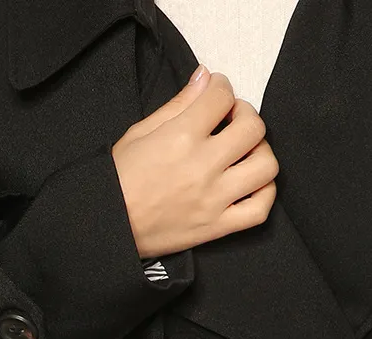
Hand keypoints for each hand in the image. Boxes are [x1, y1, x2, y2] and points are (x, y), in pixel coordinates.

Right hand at [111, 64, 279, 258]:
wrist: (106, 227)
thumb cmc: (118, 181)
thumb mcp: (139, 134)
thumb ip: (177, 104)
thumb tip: (206, 78)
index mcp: (180, 138)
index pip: (222, 96)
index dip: (221, 88)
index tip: (215, 96)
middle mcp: (202, 167)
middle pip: (253, 127)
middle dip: (245, 115)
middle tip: (231, 121)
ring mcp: (213, 200)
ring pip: (265, 165)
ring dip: (260, 152)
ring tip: (243, 152)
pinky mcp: (215, 227)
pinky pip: (259, 210)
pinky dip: (264, 193)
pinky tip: (250, 183)